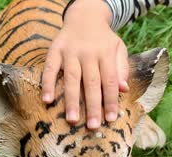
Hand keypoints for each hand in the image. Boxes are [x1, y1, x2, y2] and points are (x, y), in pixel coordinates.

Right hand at [41, 0, 128, 128]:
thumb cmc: (104, 39)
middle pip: (91, 83)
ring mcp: (70, 52)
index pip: (110, 81)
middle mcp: (88, 53)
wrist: (85, 15)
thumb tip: (123, 89)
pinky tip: (47, 100)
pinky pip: (50, 68)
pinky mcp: (55, 50)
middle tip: (92, 126)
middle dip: (92, 106)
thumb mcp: (118, 48)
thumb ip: (121, 68)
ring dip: (71, 100)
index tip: (111, 119)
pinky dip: (48, 83)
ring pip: (71, 78)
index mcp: (106, 54)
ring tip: (72, 119)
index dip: (110, 100)